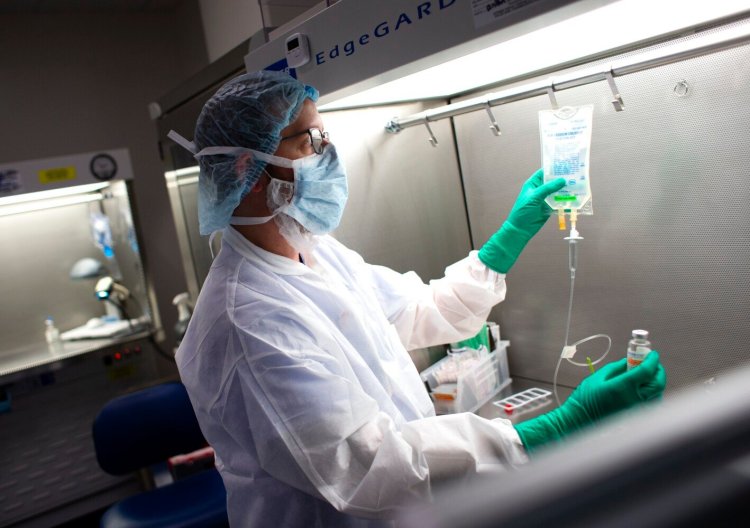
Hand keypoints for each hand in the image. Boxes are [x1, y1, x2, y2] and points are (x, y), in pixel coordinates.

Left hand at [478, 169, 565, 272]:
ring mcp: (545, 199)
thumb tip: (562, 180)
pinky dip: (566, 201)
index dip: (553, 168)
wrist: (520, 229)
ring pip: (557, 192)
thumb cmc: (523, 211)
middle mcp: (540, 190)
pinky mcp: (549, 208)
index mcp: (533, 184)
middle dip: (563, 179)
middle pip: (553, 182)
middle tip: (575, 175)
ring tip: (578, 186)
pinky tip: (574, 199)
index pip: (544, 172)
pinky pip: (559, 203)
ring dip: (566, 190)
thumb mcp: (534, 197)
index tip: (565, 164)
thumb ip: (548, 188)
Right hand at [514, 351, 666, 452]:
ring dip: (657, 382)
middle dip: (658, 370)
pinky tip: (645, 389)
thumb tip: (630, 361)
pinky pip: (652, 403)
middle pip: (658, 383)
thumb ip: (617, 368)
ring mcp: (637, 409)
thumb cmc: (586, 399)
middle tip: (652, 363)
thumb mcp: (599, 377)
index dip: (652, 360)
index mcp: (623, 386)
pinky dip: (653, 394)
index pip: (647, 371)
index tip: (652, 354)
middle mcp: (634, 399)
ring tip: (648, 375)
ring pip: (658, 394)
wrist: (581, 419)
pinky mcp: (636, 416)